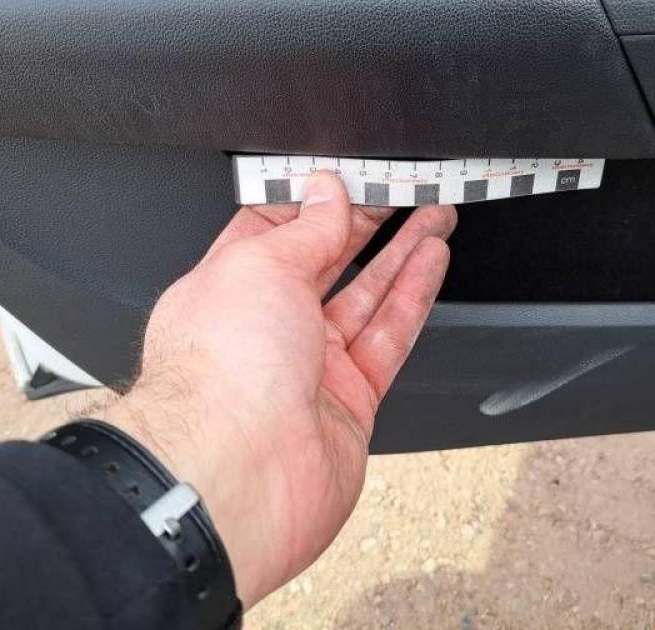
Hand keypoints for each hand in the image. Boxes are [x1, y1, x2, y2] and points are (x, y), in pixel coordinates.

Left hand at [98, 171, 455, 607]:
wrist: (238, 477)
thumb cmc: (220, 377)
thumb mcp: (260, 266)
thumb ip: (306, 230)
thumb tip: (325, 193)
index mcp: (227, 290)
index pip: (276, 232)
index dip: (316, 202)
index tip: (351, 177)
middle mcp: (266, 329)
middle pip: (326, 262)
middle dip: (366, 223)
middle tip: (404, 191)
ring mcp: (309, 367)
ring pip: (365, 296)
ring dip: (401, 254)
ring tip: (434, 217)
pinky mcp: (349, 401)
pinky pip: (388, 337)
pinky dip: (412, 297)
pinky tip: (430, 262)